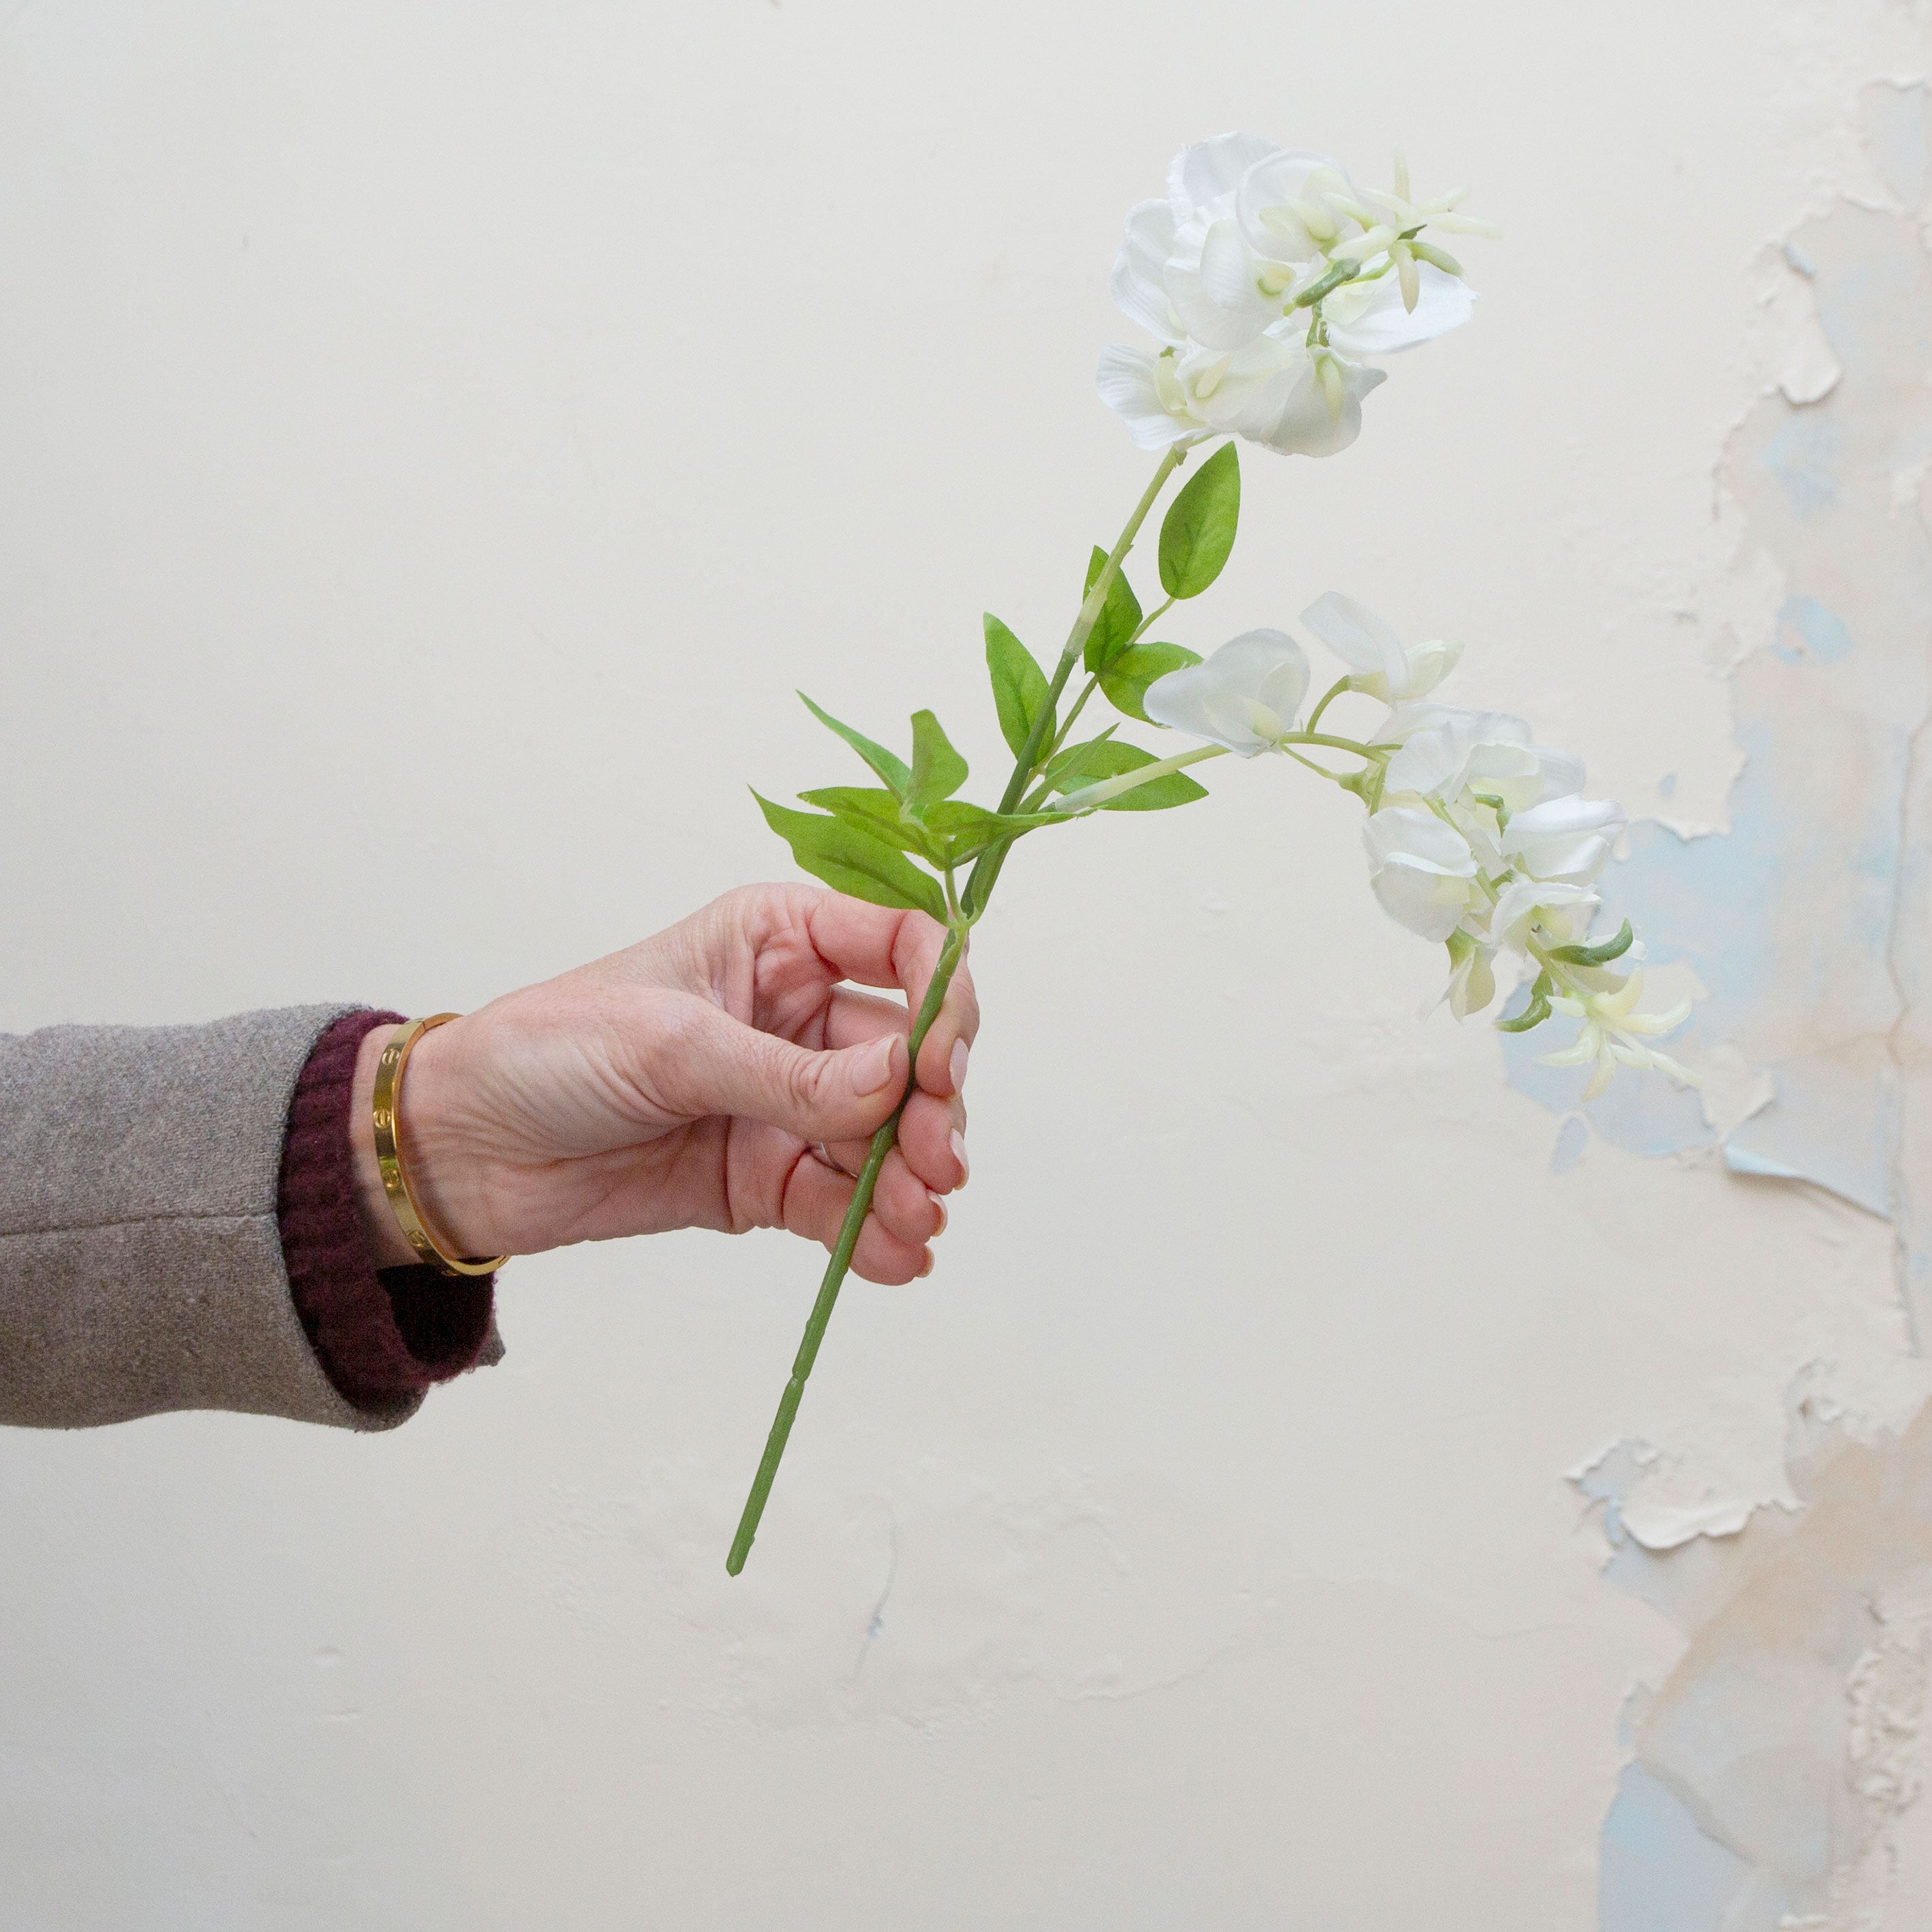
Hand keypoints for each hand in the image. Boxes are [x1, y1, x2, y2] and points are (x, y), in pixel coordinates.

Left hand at [349, 885, 976, 1285]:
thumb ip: (791, 1076)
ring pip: (885, 1136)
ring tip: (914, 1223)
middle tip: (935, 1165)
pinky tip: (897, 1258)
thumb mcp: (672, 1046)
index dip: (942, 999)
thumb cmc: (550, 1051)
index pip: (903, 945)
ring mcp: (788, 1102)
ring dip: (910, 1181)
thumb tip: (900, 1084)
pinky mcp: (767, 1178)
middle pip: (910, 1054)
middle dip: (932, 1110)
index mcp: (779, 941)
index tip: (939, 1065)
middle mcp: (800, 1015)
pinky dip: (874, 1233)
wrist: (466, 1150)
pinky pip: (841, 1203)